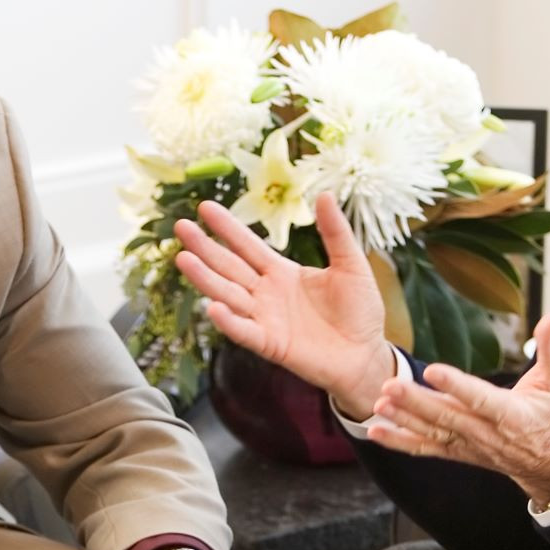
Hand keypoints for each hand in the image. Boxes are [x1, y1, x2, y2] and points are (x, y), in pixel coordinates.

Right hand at [173, 194, 397, 417]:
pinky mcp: (271, 344)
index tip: (205, 207)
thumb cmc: (360, 311)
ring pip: (228, 295)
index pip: (248, 246)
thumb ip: (336, 233)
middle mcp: (266, 294)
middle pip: (229, 267)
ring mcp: (265, 319)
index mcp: (282, 272)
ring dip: (205, 279)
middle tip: (181, 226)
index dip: (228, 228)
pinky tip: (211, 306)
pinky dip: (229, 321)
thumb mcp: (351, 265)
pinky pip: (245, 332)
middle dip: (205, 247)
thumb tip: (326, 194)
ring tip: (183, 258)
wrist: (367, 354)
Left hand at [368, 315, 549, 505]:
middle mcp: (485, 432)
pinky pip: (424, 448)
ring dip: (403, 419)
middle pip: (447, 416)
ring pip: (431, 432)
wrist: (548, 463)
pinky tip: (375, 431)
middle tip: (391, 385)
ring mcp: (468, 445)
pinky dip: (399, 442)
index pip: (480, 398)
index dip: (456, 386)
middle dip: (417, 402)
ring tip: (379, 403)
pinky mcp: (456, 452)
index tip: (433, 370)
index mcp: (510, 413)